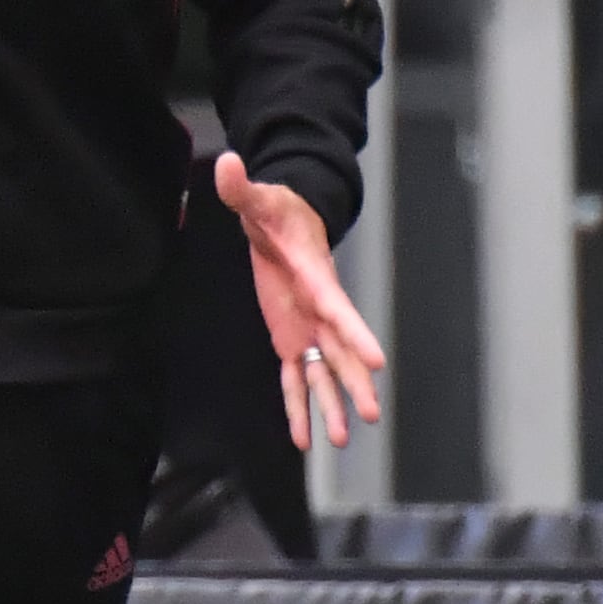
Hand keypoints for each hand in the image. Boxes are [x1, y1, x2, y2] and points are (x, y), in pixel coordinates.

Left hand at [215, 150, 385, 450]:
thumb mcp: (257, 198)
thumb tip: (226, 164)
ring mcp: (306, 327)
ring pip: (322, 372)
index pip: (339, 310)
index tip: (376, 360)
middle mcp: (318, 309)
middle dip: (354, 382)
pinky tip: (304, 438)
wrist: (284, 222)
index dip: (355, 335)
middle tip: (371, 412)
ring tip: (340, 439)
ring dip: (331, 404)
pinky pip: (296, 378)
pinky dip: (298, 407)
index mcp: (314, 278)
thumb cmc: (277, 212)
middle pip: (340, 351)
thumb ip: (241, 187)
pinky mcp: (290, 338)